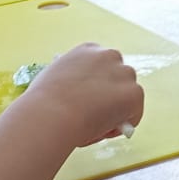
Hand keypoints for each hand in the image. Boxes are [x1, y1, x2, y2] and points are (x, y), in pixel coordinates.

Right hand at [23, 44, 143, 146]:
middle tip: (97, 114)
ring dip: (119, 109)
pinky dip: (124, 123)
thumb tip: (77, 94)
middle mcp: (109, 55)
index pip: (102, 65)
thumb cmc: (44, 101)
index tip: (89, 99)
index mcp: (89, 50)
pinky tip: (106, 130)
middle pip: (119, 77)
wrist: (51, 113)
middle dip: (112, 94)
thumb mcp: (55, 77)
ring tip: (98, 124)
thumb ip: (72, 80)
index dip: (97, 84)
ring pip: (128, 94)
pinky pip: (134, 112)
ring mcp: (124, 74)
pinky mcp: (134, 93)